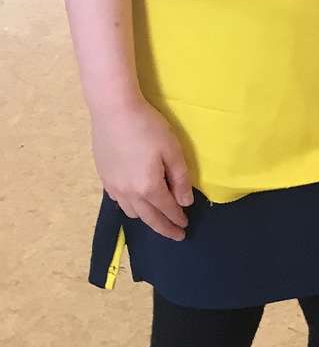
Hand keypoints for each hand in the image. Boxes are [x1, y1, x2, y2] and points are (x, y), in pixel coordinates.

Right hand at [92, 98, 193, 238]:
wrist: (113, 111)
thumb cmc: (148, 127)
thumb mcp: (172, 150)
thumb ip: (180, 178)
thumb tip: (185, 202)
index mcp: (148, 187)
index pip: (167, 210)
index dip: (177, 219)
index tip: (185, 226)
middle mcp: (129, 193)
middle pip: (148, 218)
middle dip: (164, 228)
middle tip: (175, 235)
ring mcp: (113, 186)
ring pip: (131, 212)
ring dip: (146, 218)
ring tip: (156, 217)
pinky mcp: (104, 178)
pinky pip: (118, 201)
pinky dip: (130, 207)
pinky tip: (135, 202)